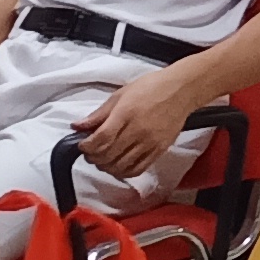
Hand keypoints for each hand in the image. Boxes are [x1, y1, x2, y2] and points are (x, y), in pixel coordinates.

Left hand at [74, 69, 197, 183]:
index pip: (101, 139)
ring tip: (102, 160)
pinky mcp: (159, 150)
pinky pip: (138, 169)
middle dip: (93, 157)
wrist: (182, 90)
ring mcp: (150, 143)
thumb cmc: (152, 87)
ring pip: (121, 166)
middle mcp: (138, 131)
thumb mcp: (121, 94)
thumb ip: (99, 113)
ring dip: (106, 167)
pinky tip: (118, 166)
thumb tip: (78, 126)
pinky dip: (123, 172)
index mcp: (126, 113)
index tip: (82, 145)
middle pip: (108, 154)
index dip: (87, 146)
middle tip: (89, 153)